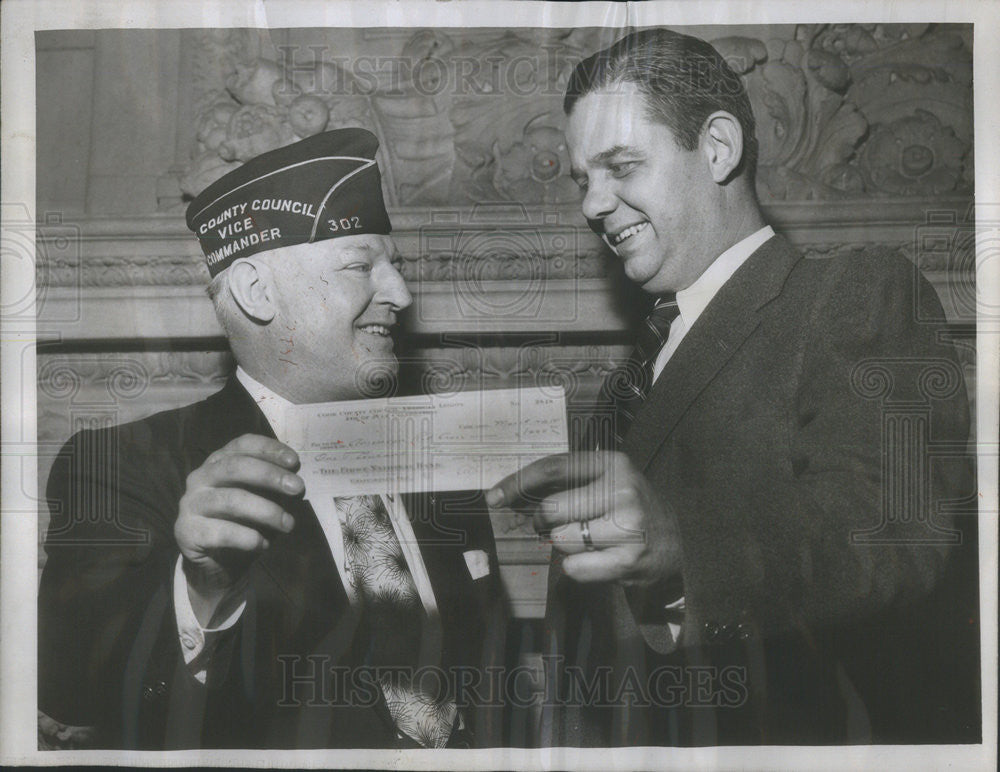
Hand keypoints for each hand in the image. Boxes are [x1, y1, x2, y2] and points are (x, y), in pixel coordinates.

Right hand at [175, 434, 303, 623]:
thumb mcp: (262, 499)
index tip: (295, 462)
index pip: (242, 445)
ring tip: (288, 524)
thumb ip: (274, 487)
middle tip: (298, 488)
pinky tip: (263, 544)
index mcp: (219, 462)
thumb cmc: (243, 522)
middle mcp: (201, 477)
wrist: (216, 562)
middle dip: (270, 475)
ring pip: (232, 500)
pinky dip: (247, 537)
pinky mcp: (187, 530)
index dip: (269, 449)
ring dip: (266, 511)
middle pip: (235, 467)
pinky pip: (221, 532)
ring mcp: (191, 503)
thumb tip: (295, 480)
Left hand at [486, 452, 680, 585]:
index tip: (495, 495)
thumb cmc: (631, 509)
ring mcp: (627, 526)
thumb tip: (514, 495)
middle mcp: (622, 491)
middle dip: (543, 522)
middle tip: (556, 525)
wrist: (680, 541)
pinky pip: (574, 567)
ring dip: (565, 545)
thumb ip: (569, 482)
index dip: (518, 482)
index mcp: (613, 464)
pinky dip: (577, 567)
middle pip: (550, 509)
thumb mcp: (608, 481)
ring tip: (591, 541)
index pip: (553, 468)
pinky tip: (599, 559)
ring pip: (560, 540)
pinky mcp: (628, 560)